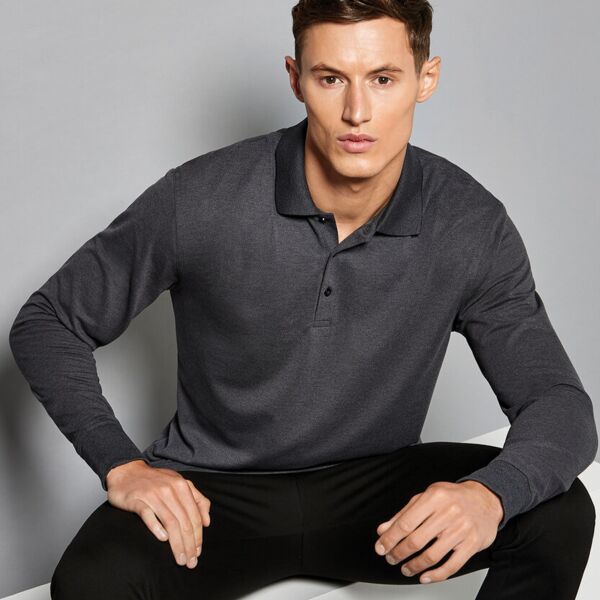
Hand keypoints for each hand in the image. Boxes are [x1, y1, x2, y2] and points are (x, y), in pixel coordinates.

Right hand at [106, 459, 210, 568]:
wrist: (127, 472)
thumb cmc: (156, 481)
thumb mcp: (179, 484)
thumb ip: (196, 499)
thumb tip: (207, 521)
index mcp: (182, 486)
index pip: (194, 516)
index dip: (198, 536)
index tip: (198, 552)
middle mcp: (170, 490)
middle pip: (184, 521)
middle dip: (190, 544)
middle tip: (190, 562)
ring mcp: (154, 495)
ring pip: (170, 522)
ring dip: (177, 543)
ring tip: (180, 559)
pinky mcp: (138, 500)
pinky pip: (149, 516)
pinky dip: (157, 528)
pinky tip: (163, 539)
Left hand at [374, 480, 503, 583]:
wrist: (485, 499)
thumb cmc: (453, 497)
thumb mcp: (426, 497)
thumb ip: (404, 513)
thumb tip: (383, 529)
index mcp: (434, 497)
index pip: (406, 523)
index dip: (390, 538)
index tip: (381, 547)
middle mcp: (448, 512)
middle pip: (416, 540)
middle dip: (399, 553)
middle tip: (391, 558)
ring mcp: (462, 529)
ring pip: (432, 555)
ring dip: (414, 566)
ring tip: (405, 568)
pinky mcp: (472, 544)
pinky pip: (452, 566)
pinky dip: (435, 575)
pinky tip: (424, 577)